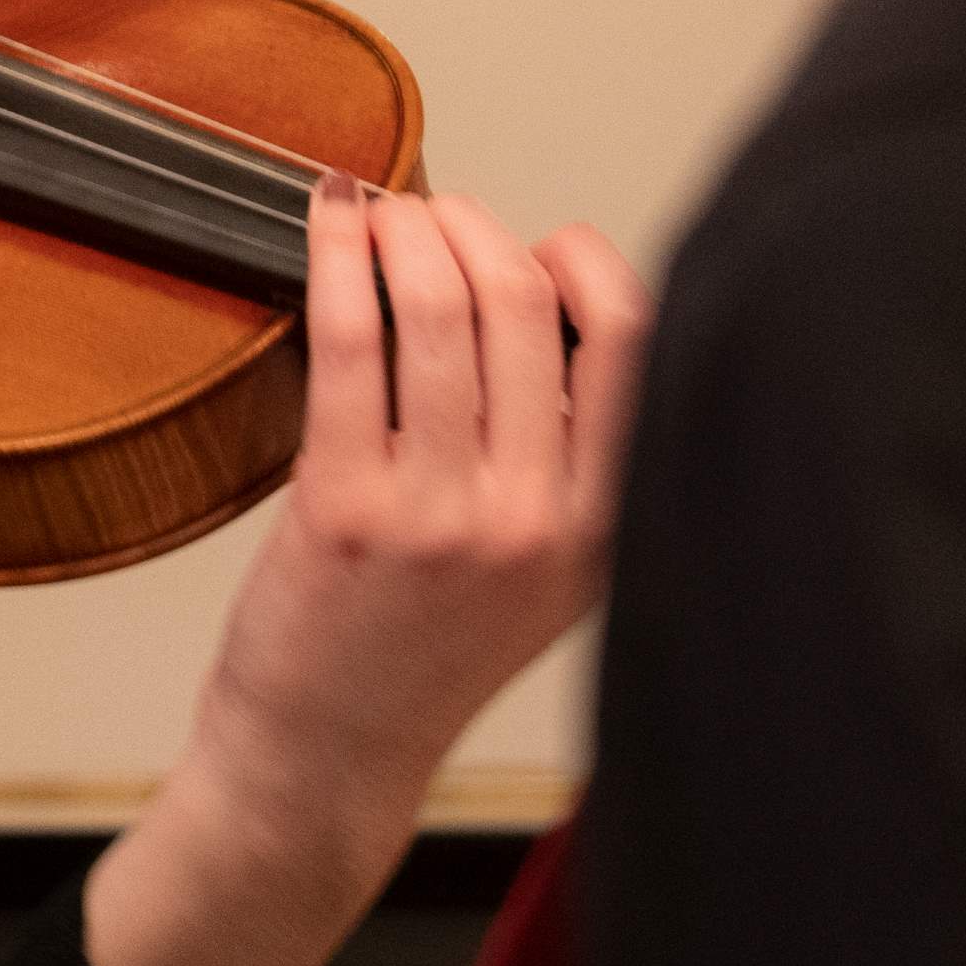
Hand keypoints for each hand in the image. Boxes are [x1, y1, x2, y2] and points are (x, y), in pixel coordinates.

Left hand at [188, 181, 650, 876]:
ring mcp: (443, 514)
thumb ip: (569, 459)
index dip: (582, 261)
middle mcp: (539, 517)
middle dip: (474, 227)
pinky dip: (338, 261)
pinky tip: (327, 225)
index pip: (638, 340)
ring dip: (403, 230)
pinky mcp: (346, 510)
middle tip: (432, 211)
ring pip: (442, 310)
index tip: (532, 245)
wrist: (332, 755)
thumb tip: (547, 305)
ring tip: (375, 209)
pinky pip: (351, 342)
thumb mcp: (547, 568)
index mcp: (607, 521)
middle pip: (528, 304)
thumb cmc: (422, 651)